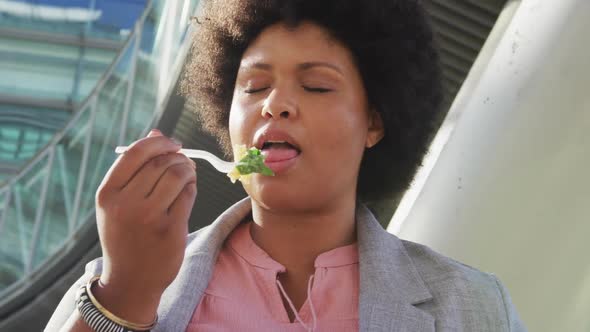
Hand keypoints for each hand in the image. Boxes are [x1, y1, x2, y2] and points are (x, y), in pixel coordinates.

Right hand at [93, 129, 196, 322]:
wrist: (130, 281)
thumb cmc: (126, 235)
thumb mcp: (118, 203)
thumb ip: (135, 168)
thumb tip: (157, 132)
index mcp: (107, 193)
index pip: (135, 152)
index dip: (159, 142)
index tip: (173, 144)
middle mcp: (125, 204)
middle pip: (161, 162)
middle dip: (178, 158)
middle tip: (184, 164)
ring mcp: (148, 217)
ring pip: (178, 175)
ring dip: (188, 171)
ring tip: (187, 176)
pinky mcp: (170, 229)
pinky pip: (188, 195)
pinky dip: (192, 188)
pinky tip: (188, 192)